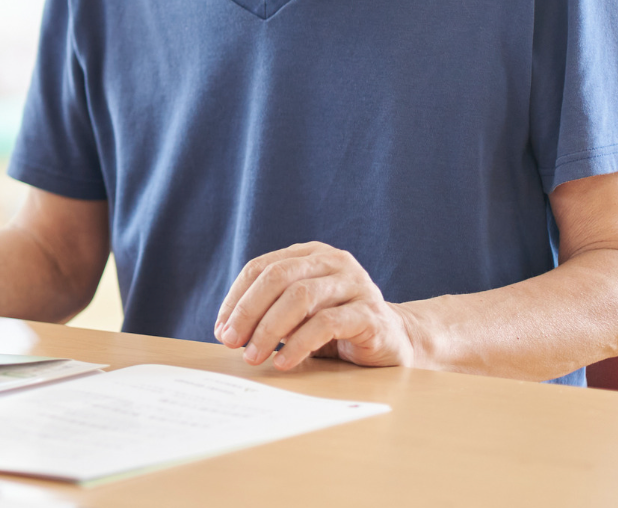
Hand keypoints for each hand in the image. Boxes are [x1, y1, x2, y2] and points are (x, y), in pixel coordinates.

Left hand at [214, 242, 416, 371]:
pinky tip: (283, 362)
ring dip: (269, 329)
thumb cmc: (337, 327)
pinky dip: (298, 344)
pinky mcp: (371, 313)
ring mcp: (356, 284)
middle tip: (231, 341)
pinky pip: (326, 324)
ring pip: (300, 297)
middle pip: (277, 277)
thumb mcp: (299, 313)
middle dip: (248, 311)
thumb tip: (226, 330)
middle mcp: (333, 261)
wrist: (395, 342)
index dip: (236, 298)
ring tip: (253, 356)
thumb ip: (269, 311)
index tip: (221, 328)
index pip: (261, 268)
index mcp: (310, 254)